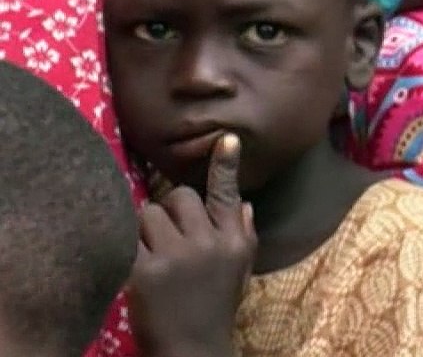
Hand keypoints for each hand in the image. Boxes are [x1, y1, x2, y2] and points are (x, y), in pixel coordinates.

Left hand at [128, 134, 255, 356]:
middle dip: (169, 211)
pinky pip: (128, 237)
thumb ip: (242, 234)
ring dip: (144, 229)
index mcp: (234, 241)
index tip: (226, 139)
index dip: (225, 166)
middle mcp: (209, 243)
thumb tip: (243, 203)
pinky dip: (127, 246)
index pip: (227, 195)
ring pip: (148, 212)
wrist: (193, 350)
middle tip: (167, 237)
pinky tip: (135, 264)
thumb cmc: (215, 308)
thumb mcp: (239, 271)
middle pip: (179, 196)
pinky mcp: (146, 271)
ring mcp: (178, 256)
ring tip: (151, 256)